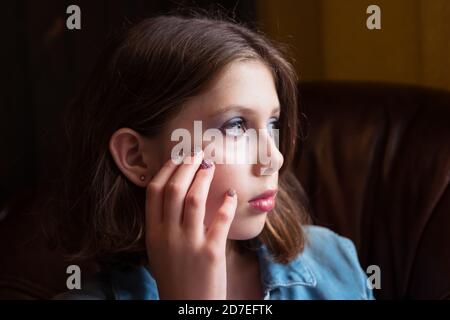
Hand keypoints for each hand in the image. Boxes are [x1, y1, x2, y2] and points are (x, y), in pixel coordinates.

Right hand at [145, 150, 236, 299]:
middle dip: (186, 166)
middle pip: (174, 189)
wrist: (186, 308)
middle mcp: (168, 236)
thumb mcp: (160, 249)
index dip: (167, 169)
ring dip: (203, 178)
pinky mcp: (211, 253)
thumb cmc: (175, 276)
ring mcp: (189, 244)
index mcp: (153, 233)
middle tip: (198, 154)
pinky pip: (220, 220)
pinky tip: (232, 194)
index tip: (179, 157)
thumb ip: (163, 223)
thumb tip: (174, 192)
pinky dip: (227, 204)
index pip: (155, 191)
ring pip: (194, 199)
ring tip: (211, 166)